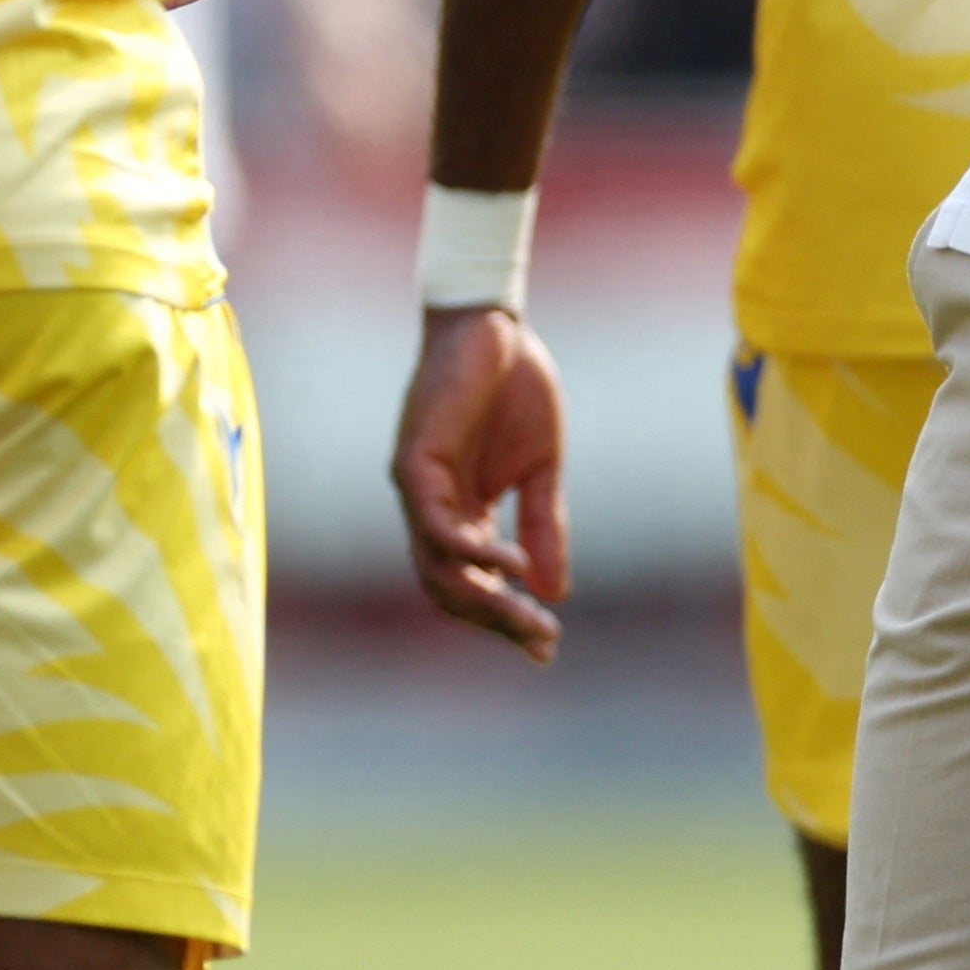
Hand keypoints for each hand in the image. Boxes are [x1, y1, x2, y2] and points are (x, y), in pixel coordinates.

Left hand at [391, 303, 570, 660]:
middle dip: (498, 623)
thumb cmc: (513, 385)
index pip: (471, 585)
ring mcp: (418, 489)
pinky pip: (437, 527)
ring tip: (532, 617)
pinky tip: (514, 566)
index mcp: (461, 512)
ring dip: (486, 601)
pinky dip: (474, 553)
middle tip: (543, 642)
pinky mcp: (413, 463)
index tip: (546, 647)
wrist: (494, 322)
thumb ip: (543, 525)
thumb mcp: (540, 467)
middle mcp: (432, 509)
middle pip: (451, 591)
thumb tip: (555, 591)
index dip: (505, 619)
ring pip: (438, 570)